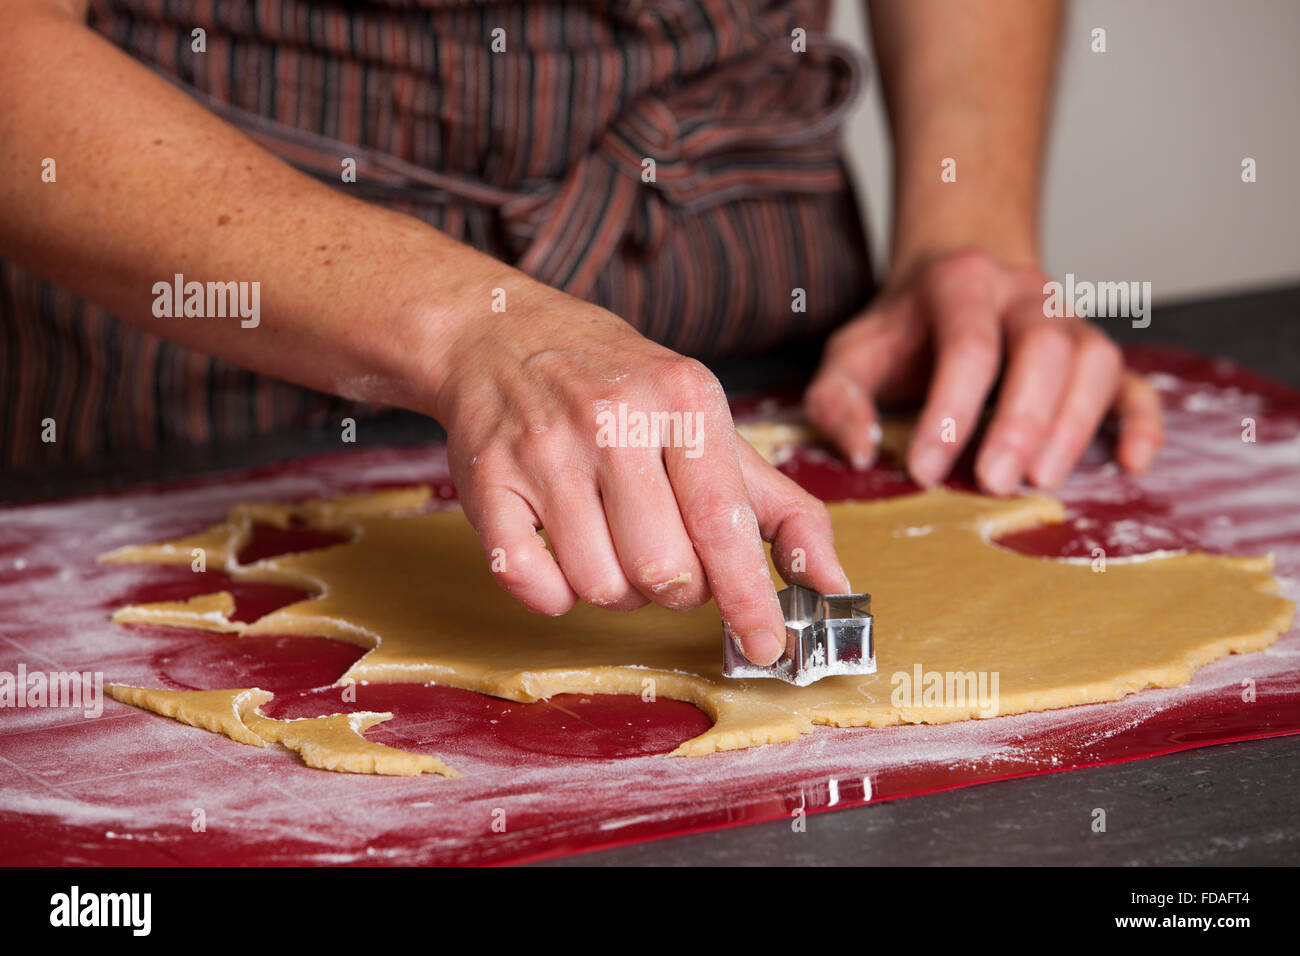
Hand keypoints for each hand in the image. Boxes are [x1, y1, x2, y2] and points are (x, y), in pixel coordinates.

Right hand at [433, 289, 849, 664]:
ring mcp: (544, 450)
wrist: (506, 336)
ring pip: (601, 586)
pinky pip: (531, 585)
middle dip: (678, 590)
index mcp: (683, 399)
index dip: (749, 596)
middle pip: (665, 570)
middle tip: (668, 557)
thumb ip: (777, 506)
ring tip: (613, 544)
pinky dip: (554, 594)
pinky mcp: (487, 480)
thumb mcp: (707, 422)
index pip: (723, 522)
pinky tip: (562, 554)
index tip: (768, 644)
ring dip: (617, 591)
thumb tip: (833, 585)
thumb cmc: (621, 388)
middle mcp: (613, 419)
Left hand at [804, 250, 1163, 492]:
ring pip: (1094, 361)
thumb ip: (837, 399)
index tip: (925, 469)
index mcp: (962, 283)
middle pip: (1043, 347)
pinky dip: (1143, 421)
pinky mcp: (1096, 355)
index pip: (967, 345)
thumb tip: (860, 451)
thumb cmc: (902, 330)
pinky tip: (1132, 463)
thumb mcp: (851, 352)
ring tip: (1042, 479)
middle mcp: (1026, 294)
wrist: (955, 275)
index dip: (949, 410)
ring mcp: (1070, 321)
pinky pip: (1136, 382)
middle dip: (1021, 420)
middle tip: (995, 482)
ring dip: (1074, 424)